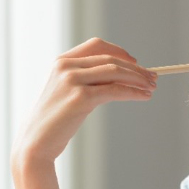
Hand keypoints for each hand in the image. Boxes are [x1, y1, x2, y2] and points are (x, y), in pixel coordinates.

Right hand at [11, 37, 157, 170]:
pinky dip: (133, 92)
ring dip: (138, 78)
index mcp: (62, 61)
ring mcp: (72, 81)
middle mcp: (66, 67)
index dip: (119, 51)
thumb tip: (118, 77)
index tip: (135, 62)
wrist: (35, 143)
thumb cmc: (53, 122)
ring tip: (152, 86)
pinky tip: (144, 96)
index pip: (97, 45)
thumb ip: (85, 80)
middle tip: (153, 77)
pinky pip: (115, 90)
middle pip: (110, 59)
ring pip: (115, 72)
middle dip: (135, 68)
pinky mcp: (81, 98)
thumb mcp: (66, 93)